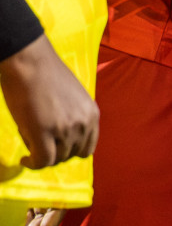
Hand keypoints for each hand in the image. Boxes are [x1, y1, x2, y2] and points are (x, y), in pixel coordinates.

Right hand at [0, 35, 97, 169]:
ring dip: (42, 155)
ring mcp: (65, 129)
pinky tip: (24, 159)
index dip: (71, 151)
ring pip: (56, 159)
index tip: (57, 149)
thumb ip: (74, 117)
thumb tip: (64, 139)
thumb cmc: (47, 75)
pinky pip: (42, 161)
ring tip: (30, 141)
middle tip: (39, 144)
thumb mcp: (73, 98)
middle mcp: (83, 123)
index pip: (88, 147)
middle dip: (55, 153)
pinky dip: (32, 164)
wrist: (30, 61)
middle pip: (70, 155)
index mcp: (92, 114)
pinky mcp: (43, 132)